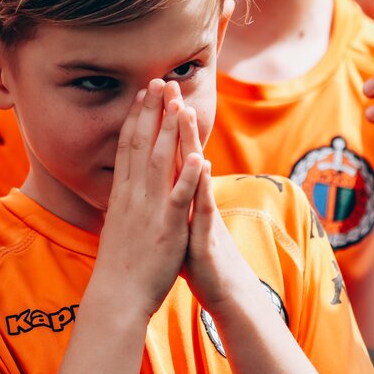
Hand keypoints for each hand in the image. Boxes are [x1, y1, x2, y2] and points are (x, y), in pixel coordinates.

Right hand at [94, 79, 203, 316]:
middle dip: (153, 111)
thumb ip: (123, 202)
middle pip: (142, 144)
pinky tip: (197, 155)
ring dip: (170, 132)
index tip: (143, 94)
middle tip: (160, 81)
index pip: (128, 146)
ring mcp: (150, 210)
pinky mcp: (168, 227)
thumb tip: (122, 188)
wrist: (117, 295)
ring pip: (160, 163)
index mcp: (123, 193)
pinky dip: (188, 176)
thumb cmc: (120, 264)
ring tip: (178, 104)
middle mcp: (133, 195)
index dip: (137, 117)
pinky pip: (179, 197)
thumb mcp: (117, 224)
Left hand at [175, 105, 255, 314]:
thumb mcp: (177, 222)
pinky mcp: (207, 233)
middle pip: (184, 150)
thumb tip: (157, 180)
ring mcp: (203, 212)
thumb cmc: (196, 256)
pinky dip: (202, 186)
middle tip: (168, 84)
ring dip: (191, 141)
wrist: (224, 289)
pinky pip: (205, 206)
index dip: (159, 124)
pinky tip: (202, 165)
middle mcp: (194, 197)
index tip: (149, 94)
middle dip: (174, 119)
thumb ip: (170, 198)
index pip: (170, 151)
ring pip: (197, 171)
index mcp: (181, 194)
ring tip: (185, 112)